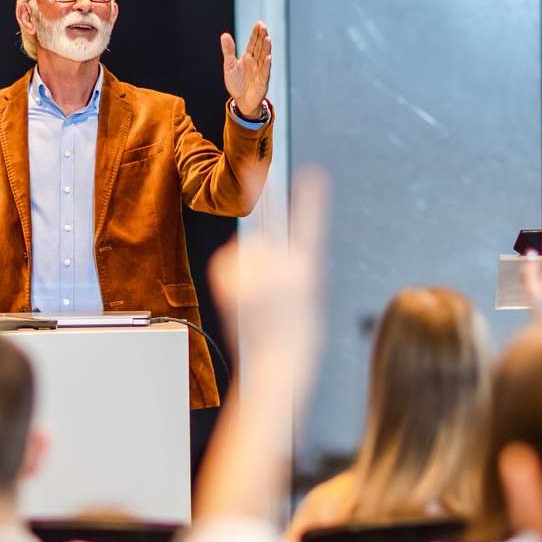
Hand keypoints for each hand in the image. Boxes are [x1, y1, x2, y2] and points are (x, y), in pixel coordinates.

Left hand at [207, 170, 327, 393]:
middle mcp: (284, 269)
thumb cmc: (292, 337)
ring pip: (246, 253)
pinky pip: (229, 267)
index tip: (313, 173)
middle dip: (262, 215)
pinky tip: (242, 299)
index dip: (310, 198)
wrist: (278, 368)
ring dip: (247, 268)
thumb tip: (256, 249)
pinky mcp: (235, 286)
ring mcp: (257, 278)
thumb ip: (286, 267)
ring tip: (259, 300)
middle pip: (265, 230)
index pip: (311, 224)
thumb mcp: (302, 296)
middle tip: (257, 176)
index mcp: (308, 270)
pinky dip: (231, 277)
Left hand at [220, 22, 272, 121]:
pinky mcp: (262, 83)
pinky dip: (267, 65)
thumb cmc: (236, 84)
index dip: (256, 34)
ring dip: (266, 49)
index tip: (259, 24)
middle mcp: (256, 62)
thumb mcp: (229, 66)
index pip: (253, 43)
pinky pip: (265, 73)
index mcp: (248, 57)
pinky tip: (268, 57)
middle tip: (263, 27)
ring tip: (267, 39)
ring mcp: (260, 72)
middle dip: (262, 38)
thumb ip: (228, 51)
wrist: (241, 102)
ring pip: (264, 58)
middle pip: (260, 48)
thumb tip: (225, 35)